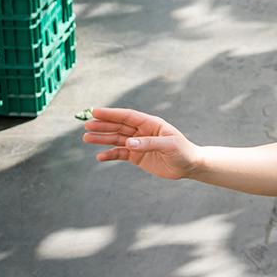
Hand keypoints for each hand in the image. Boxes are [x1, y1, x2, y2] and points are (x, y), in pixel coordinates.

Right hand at [81, 107, 201, 180]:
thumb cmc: (183, 151)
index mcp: (151, 124)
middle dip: (103, 125)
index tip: (95, 112)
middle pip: (119, 126)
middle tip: (86, 125)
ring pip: (117, 139)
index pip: (128, 116)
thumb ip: (149, 143)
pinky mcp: (138, 156)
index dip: (112, 113)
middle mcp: (142, 132)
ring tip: (87, 138)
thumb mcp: (169, 145)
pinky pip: (121, 154)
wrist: (189, 165)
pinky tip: (100, 157)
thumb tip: (129, 143)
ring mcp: (139, 144)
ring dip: (103, 138)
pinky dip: (110, 155)